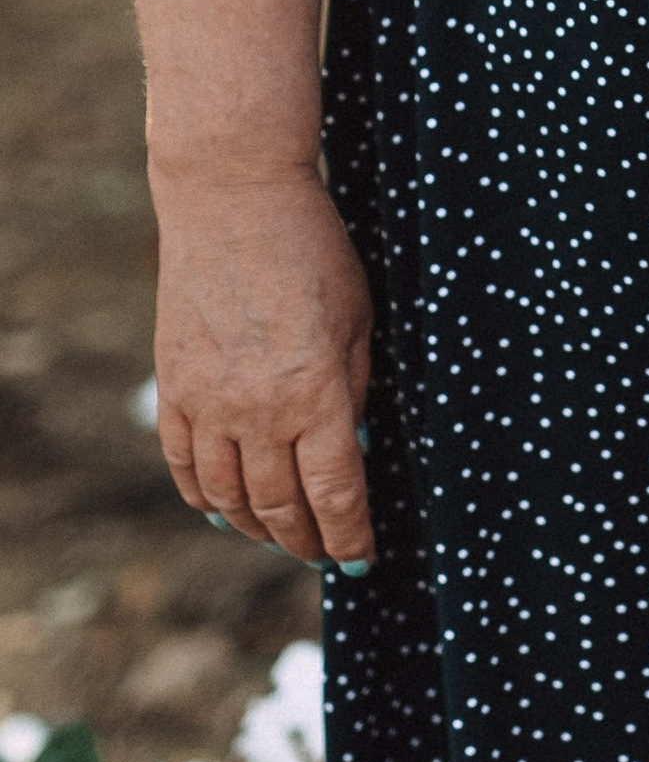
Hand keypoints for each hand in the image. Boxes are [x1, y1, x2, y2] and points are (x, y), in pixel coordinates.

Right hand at [152, 169, 375, 567]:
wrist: (234, 202)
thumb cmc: (314, 251)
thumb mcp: (360, 319)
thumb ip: (356, 389)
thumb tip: (354, 448)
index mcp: (316, 394)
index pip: (335, 494)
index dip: (350, 536)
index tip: (362, 559)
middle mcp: (257, 411)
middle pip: (280, 508)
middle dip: (308, 542)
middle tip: (326, 554)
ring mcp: (208, 403)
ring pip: (228, 499)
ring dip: (257, 530)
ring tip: (282, 538)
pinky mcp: (174, 387)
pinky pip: (184, 465)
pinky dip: (204, 499)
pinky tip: (224, 511)